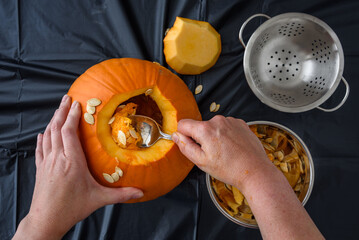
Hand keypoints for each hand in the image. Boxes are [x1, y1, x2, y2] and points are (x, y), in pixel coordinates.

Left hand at [14, 95, 142, 239]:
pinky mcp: (40, 170)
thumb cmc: (71, 209)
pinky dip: (41, 139)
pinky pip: (39, 150)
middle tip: (66, 98)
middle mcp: (57, 158)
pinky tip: (42, 134)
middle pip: (56, 128)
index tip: (76, 104)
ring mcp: (46, 163)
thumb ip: (120, 195)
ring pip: (47, 136)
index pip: (69, 132)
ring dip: (52, 121)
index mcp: (72, 161)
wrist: (46, 221)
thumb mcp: (98, 200)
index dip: (72, 116)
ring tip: (57, 110)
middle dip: (61, 111)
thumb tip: (140, 193)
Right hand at [172, 115, 276, 191]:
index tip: (191, 145)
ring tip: (225, 152)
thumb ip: (185, 146)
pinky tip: (233, 147)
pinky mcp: (240, 123)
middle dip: (202, 138)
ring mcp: (231, 120)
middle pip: (199, 126)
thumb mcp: (201, 162)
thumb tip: (176, 135)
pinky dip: (227, 135)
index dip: (183, 135)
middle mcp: (218, 120)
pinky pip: (226, 126)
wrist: (255, 171)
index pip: (183, 124)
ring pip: (213, 126)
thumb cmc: (229, 169)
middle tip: (212, 154)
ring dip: (215, 136)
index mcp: (205, 129)